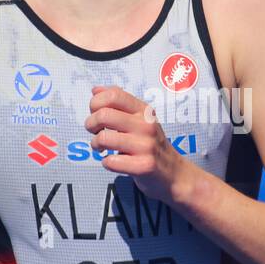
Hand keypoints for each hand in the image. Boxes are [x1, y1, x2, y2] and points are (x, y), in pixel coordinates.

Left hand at [85, 85, 190, 202]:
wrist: (173, 173)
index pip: (113, 95)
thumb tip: (96, 90)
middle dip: (91, 124)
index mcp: (144, 110)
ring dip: (96, 144)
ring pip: (104, 138)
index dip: (96, 102)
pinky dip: (106, 162)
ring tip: (101, 147)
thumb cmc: (151, 145)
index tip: (95, 113)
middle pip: (103, 115)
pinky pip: (111, 161)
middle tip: (95, 132)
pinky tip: (113, 162)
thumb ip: (119, 104)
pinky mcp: (144, 166)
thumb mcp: (140, 119)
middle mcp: (146, 125)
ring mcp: (146, 146)